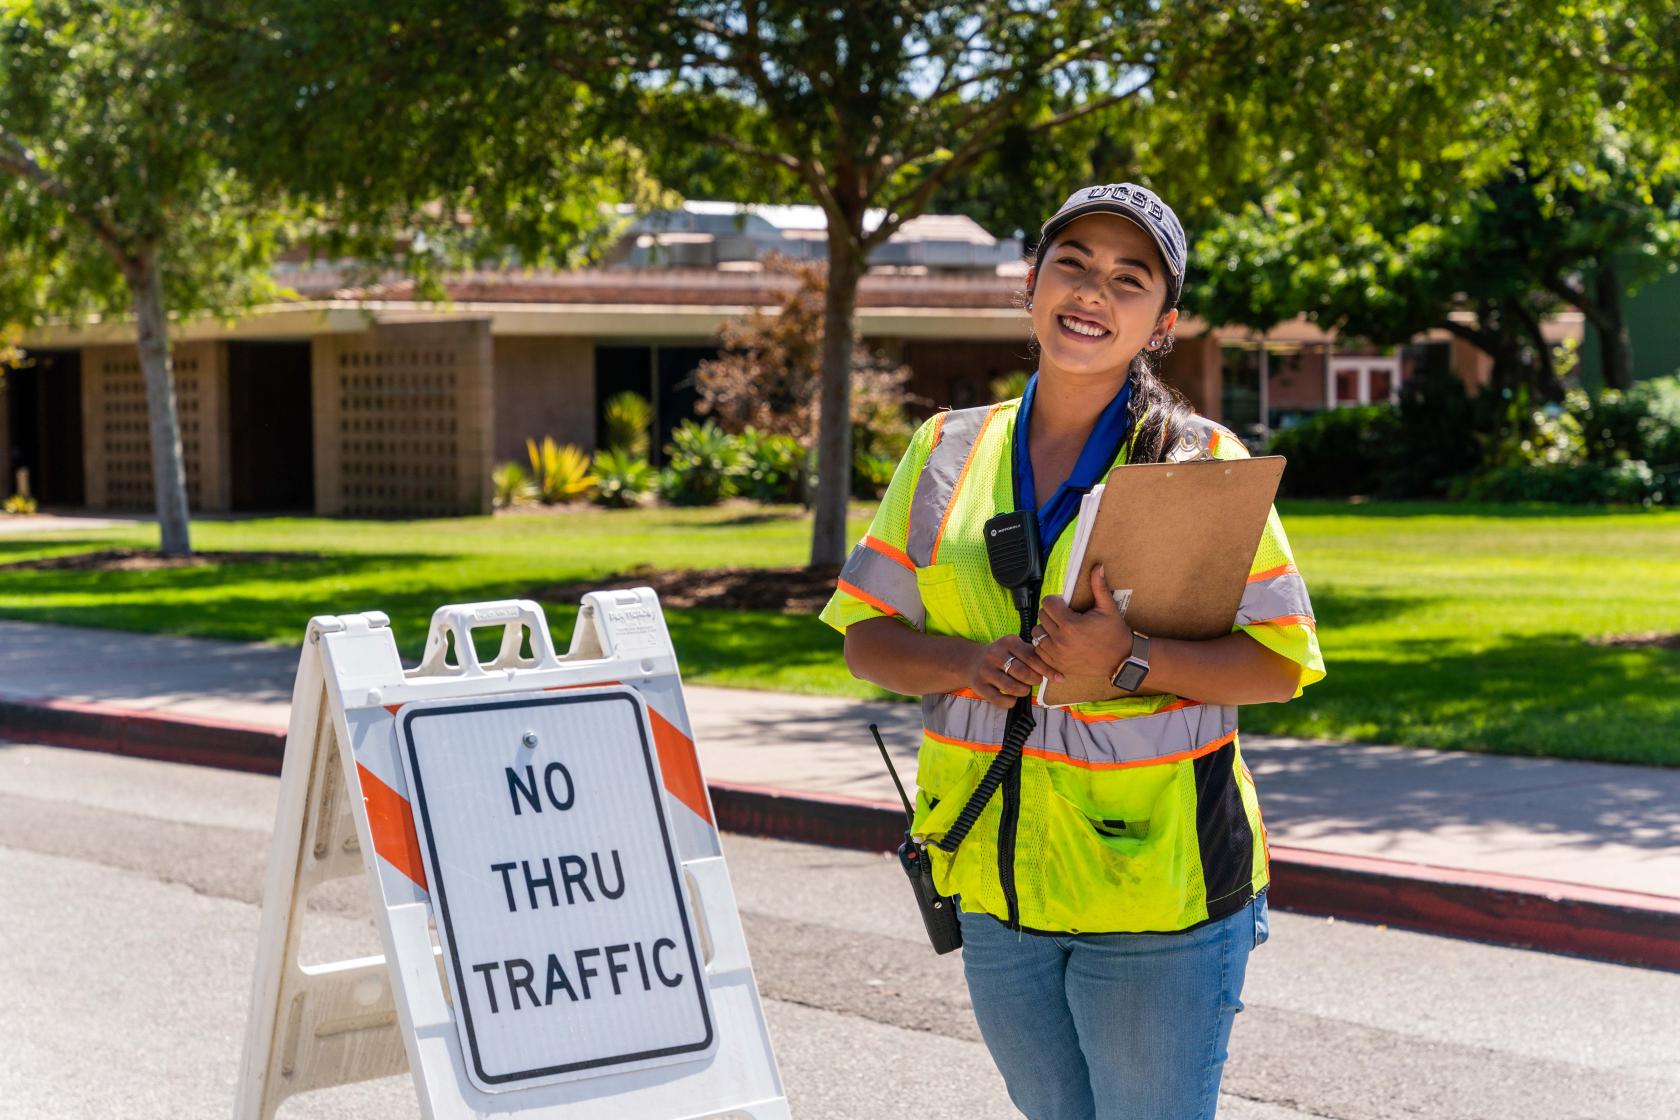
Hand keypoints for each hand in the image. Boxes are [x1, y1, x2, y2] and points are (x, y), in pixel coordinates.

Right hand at [965, 634, 1062, 708]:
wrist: (972, 661)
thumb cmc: (1003, 656)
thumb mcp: (1015, 648)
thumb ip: (1033, 655)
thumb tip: (1055, 671)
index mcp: (1008, 642)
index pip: (1032, 657)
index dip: (1047, 670)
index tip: (1059, 678)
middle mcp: (995, 654)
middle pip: (1023, 673)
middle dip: (1034, 680)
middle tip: (1035, 681)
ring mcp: (985, 671)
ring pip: (1013, 688)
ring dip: (1024, 691)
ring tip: (1024, 688)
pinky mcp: (979, 686)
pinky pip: (1000, 700)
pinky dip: (1011, 702)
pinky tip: (1012, 697)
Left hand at [1033, 564, 1133, 679]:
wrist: (1122, 661)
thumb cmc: (1115, 634)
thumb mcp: (1108, 608)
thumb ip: (1099, 586)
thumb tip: (1098, 566)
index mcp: (1070, 624)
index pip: (1047, 603)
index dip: (1055, 601)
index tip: (1064, 604)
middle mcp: (1060, 640)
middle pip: (1041, 616)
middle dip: (1051, 613)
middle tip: (1064, 616)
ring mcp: (1057, 654)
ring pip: (1037, 633)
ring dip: (1046, 629)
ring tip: (1059, 629)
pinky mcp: (1057, 665)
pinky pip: (1039, 650)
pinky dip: (1045, 645)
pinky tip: (1058, 641)